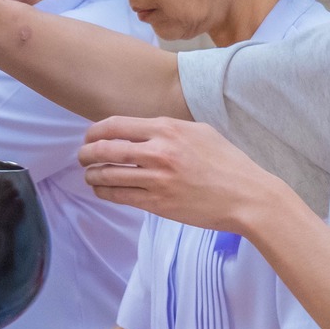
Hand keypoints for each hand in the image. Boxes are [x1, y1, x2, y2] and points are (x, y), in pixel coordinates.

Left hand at [77, 116, 285, 234]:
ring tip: (89, 175)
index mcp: (167, 129)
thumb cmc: (228, 163)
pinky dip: (105, 192)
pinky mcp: (158, 203)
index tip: (90, 137)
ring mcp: (156, 179)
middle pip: (105, 149)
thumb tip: (145, 130)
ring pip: (108, 174)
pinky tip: (102, 189)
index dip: (95, 132)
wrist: (248, 197)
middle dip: (86, 153)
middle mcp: (158, 151)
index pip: (116, 125)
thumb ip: (170, 129)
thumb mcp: (200, 132)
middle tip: (82, 157)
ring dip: (92, 175)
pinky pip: (120, 196)